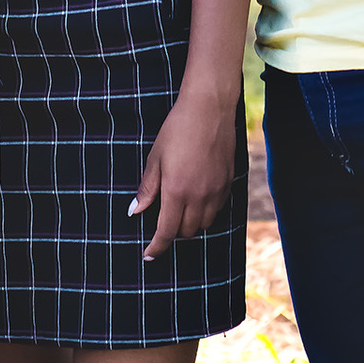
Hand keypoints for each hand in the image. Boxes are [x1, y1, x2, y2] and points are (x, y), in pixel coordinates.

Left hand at [129, 89, 237, 260]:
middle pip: (186, 232)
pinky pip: (217, 209)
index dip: (157, 246)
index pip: (167, 232)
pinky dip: (206, 211)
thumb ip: (148, 188)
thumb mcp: (156, 157)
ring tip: (180, 209)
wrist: (209, 107)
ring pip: (203, 224)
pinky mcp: (228, 183)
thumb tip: (135, 211)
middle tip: (163, 221)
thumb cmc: (178, 128)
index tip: (149, 254)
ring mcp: (216, 191)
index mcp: (177, 191)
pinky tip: (198, 197)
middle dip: (173, 232)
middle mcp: (199, 196)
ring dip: (191, 224)